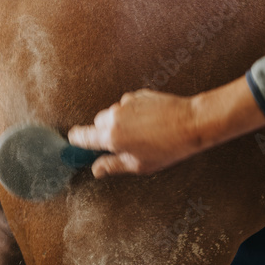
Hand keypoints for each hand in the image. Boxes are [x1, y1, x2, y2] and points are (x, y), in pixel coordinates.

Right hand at [67, 89, 203, 177]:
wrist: (191, 123)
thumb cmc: (167, 147)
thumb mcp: (139, 164)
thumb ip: (113, 165)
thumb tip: (96, 170)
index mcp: (111, 136)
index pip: (83, 136)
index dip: (77, 139)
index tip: (73, 140)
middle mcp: (114, 116)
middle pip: (98, 123)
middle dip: (105, 132)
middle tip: (123, 144)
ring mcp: (126, 103)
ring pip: (114, 113)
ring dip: (121, 122)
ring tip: (143, 134)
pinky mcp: (138, 95)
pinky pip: (129, 105)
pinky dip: (134, 113)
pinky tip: (150, 122)